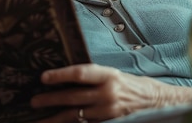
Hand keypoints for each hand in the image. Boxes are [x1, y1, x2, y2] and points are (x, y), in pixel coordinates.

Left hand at [31, 63, 191, 121]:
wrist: (157, 103)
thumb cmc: (133, 85)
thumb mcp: (114, 75)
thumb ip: (94, 77)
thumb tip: (66, 77)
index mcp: (109, 75)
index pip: (80, 73)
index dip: (60, 75)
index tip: (44, 77)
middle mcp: (108, 93)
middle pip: (73, 96)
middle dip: (51, 99)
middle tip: (34, 101)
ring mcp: (108, 112)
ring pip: (75, 115)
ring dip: (55, 117)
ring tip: (39, 119)